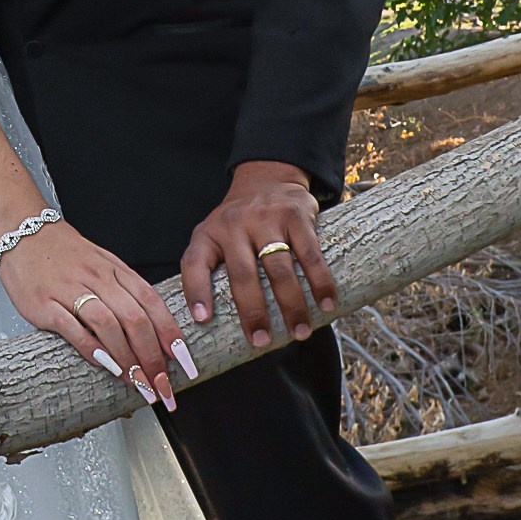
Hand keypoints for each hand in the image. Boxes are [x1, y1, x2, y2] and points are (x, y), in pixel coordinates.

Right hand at [0, 220, 194, 407]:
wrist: (22, 233)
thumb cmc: (64, 255)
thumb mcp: (102, 265)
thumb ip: (125, 293)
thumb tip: (152, 332)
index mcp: (115, 270)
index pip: (152, 304)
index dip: (171, 336)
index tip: (184, 363)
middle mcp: (97, 279)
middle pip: (135, 320)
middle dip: (153, 358)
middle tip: (161, 386)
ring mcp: (70, 290)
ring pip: (109, 325)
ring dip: (127, 359)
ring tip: (137, 383)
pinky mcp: (44, 304)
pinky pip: (72, 328)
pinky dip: (91, 348)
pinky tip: (104, 365)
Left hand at [178, 160, 336, 348]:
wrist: (266, 178)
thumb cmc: (238, 223)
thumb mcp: (213, 236)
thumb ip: (210, 269)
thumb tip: (212, 324)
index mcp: (208, 234)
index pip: (193, 263)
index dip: (196, 292)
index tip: (203, 320)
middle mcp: (233, 225)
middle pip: (242, 275)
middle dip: (253, 313)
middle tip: (261, 341)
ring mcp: (265, 219)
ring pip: (278, 269)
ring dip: (291, 305)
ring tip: (300, 332)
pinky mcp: (295, 215)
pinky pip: (309, 254)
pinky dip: (320, 281)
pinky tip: (327, 303)